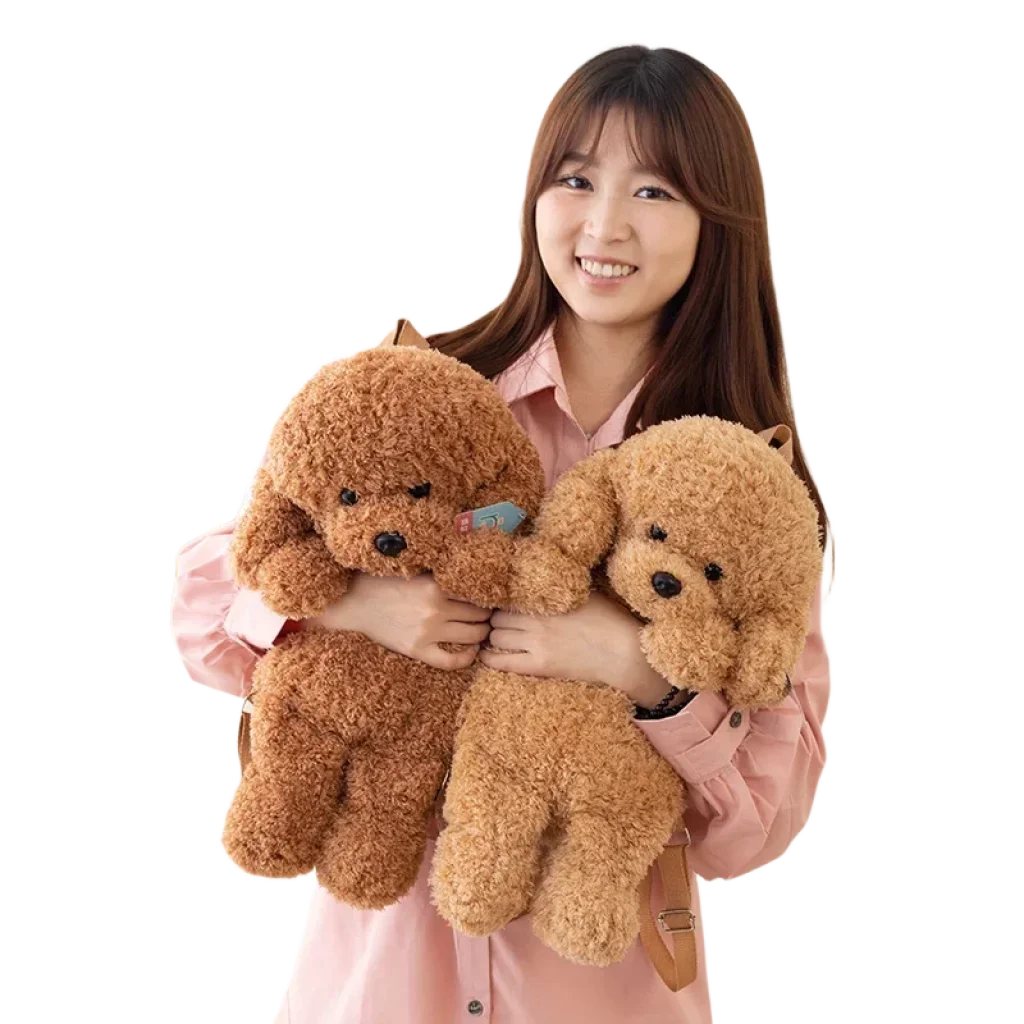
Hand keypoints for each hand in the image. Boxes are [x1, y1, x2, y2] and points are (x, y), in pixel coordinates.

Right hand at [300, 570, 492, 670]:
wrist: (352, 602)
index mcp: (436, 584)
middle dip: (487, 614)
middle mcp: (435, 609)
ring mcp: (427, 632)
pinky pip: (451, 660)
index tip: (489, 595)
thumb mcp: (415, 569)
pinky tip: (472, 652)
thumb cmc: (383, 581)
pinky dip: (467, 658)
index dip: (487, 594)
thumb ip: (440, 573)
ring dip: (482, 633)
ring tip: (482, 629)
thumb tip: (470, 569)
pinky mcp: (417, 650)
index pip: (477, 592)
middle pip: (480, 614)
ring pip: (472, 636)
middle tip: (489, 614)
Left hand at [478, 589, 675, 706]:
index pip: (508, 595)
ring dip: (494, 636)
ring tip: (501, 638)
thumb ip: (560, 587)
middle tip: (501, 623)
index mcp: (547, 598)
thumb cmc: (609, 620)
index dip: (503, 600)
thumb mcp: (584, 593)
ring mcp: (536, 643)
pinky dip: (489, 659)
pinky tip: (487, 656)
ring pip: (495, 636)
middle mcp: (536, 619)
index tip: (503, 604)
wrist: (623, 652)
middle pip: (497, 616)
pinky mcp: (539, 666)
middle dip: (496, 618)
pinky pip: (501, 662)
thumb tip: (544, 577)